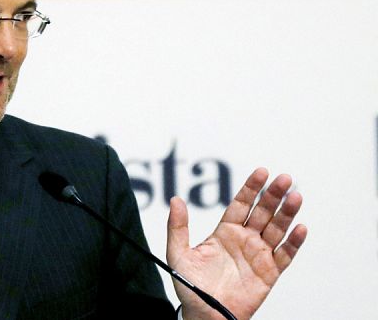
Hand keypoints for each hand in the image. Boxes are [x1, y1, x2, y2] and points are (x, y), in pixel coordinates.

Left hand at [167, 168, 306, 319]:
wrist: (204, 316)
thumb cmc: (190, 287)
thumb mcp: (178, 254)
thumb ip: (177, 227)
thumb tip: (175, 200)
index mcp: (224, 232)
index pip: (241, 204)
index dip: (252, 188)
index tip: (262, 172)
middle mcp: (244, 240)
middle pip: (263, 213)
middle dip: (273, 195)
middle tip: (284, 179)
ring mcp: (258, 255)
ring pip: (277, 230)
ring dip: (287, 213)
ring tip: (295, 197)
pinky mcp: (269, 273)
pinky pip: (285, 255)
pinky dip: (294, 242)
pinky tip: (300, 228)